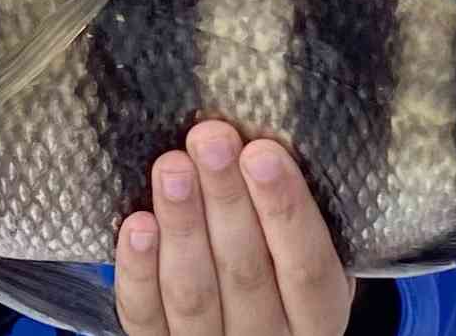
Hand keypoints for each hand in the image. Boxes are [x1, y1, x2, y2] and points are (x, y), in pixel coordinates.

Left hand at [115, 121, 355, 335]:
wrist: (239, 331)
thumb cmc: (277, 269)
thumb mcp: (304, 250)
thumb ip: (293, 214)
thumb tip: (267, 138)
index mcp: (317, 316)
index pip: (309, 268)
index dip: (287, 209)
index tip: (262, 152)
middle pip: (247, 273)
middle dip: (226, 198)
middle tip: (210, 140)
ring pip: (194, 293)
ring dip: (183, 223)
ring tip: (172, 166)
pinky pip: (146, 314)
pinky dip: (140, 268)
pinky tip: (139, 223)